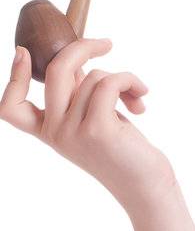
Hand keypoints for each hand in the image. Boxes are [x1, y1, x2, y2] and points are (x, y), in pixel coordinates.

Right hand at [1, 35, 173, 211]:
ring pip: (93, 76)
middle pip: (55, 72)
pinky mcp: (98, 130)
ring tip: (137, 97)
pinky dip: (129, 81)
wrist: (146, 187)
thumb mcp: (93, 121)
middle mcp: (55, 133)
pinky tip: (142, 97)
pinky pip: (109, 83)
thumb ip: (79, 95)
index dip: (14, 77)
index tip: (23, 52)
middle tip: (106, 43)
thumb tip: (79, 60)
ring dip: (122, 78)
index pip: (10, 107)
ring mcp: (74, 132)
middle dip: (81, 47)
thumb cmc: (123, 152)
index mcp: (49, 132)